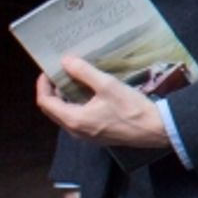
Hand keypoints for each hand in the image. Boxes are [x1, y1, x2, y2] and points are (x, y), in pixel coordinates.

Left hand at [36, 57, 169, 148]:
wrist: (155, 129)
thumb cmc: (130, 108)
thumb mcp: (108, 85)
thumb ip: (84, 72)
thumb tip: (65, 61)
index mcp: (73, 119)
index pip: (45, 102)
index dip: (43, 84)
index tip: (49, 70)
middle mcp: (74, 131)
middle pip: (52, 110)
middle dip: (51, 91)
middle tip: (59, 74)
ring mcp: (85, 136)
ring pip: (64, 116)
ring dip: (63, 99)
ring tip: (73, 82)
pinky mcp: (96, 137)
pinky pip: (76, 121)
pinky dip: (74, 106)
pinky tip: (87, 96)